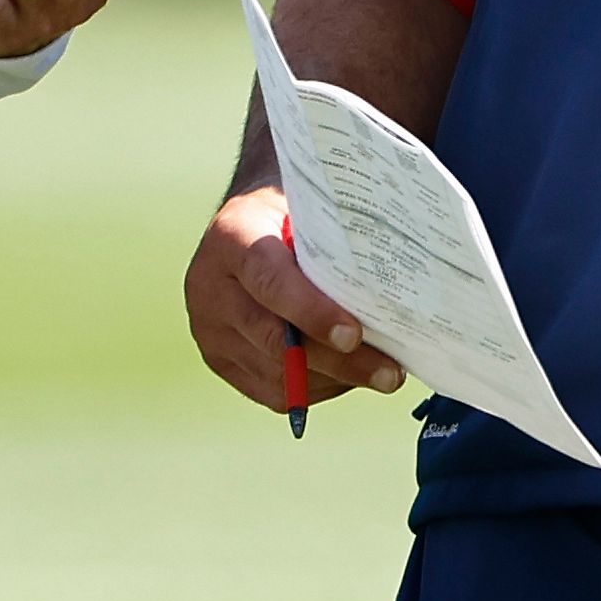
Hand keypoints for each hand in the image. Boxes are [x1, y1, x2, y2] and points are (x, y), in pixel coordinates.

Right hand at [186, 181, 406, 411]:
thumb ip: (334, 242)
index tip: (354, 334)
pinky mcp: (219, 360)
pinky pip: (271, 391)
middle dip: (337, 360)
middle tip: (388, 373)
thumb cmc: (292, 214)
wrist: (248, 226)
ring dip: (334, 380)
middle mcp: (210, 287)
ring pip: (276, 373)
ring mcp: (209, 329)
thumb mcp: (309, 209)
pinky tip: (345, 377)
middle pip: (273, 338)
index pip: (268, 280)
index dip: (311, 312)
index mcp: (232, 237)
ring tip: (380, 374)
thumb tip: (391, 288)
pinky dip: (315, 389)